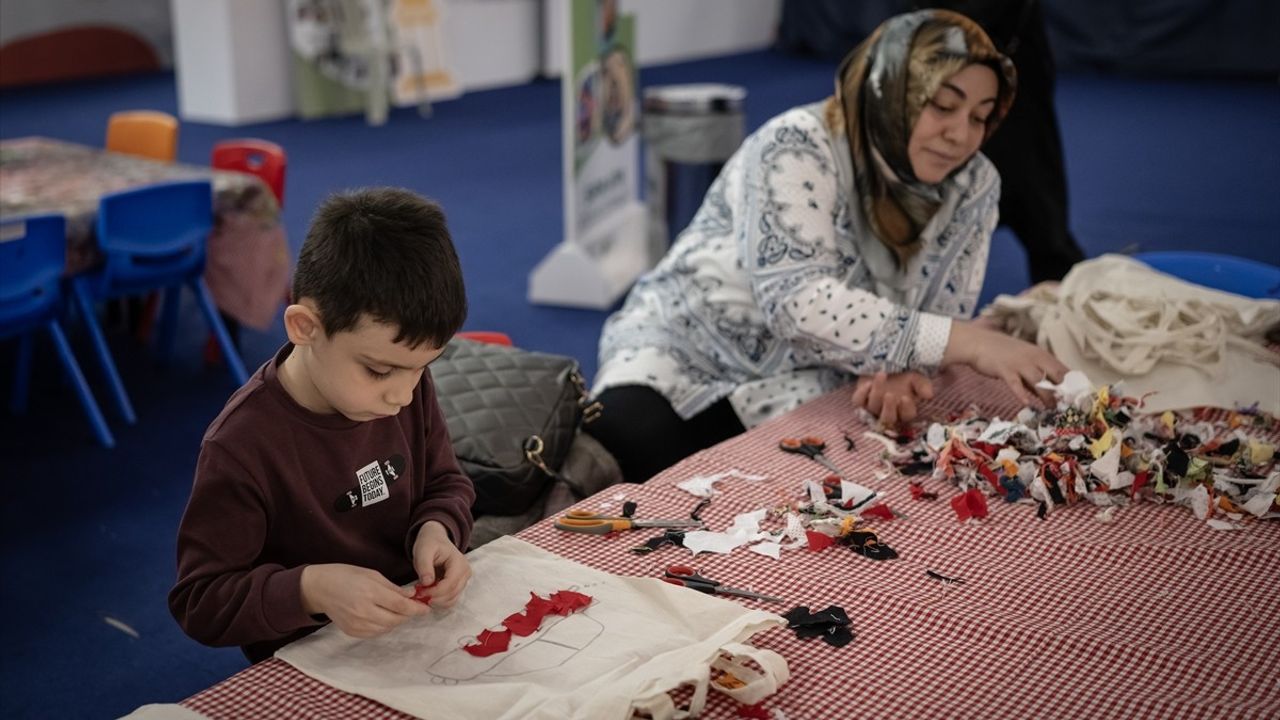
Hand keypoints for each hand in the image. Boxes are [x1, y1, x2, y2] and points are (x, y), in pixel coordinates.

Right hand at [299, 563, 427, 637]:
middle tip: (413, 608)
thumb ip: (393, 588)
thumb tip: (413, 595)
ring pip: (387, 628)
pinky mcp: (352, 632)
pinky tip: (382, 616)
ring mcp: (357, 624)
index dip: (416, 608)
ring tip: (396, 610)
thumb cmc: (347, 576)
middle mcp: (363, 611)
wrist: (320, 588)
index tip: (426, 608)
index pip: (400, 606)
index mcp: (370, 593)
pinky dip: (383, 626)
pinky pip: (375, 633)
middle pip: (396, 620)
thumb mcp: (372, 575)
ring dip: (396, 621)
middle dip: (408, 615)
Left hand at [411, 521, 470, 608]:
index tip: (420, 592)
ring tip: (422, 594)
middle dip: (435, 598)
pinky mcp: (458, 586)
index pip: (450, 584)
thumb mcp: (423, 550)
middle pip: (452, 593)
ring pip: (452, 599)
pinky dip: (439, 601)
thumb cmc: (429, 543)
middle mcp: (465, 572)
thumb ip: (424, 566)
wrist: (435, 539)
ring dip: (437, 601)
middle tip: (418, 595)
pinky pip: (451, 599)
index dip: (435, 592)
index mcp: (459, 562)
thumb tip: (427, 583)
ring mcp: (463, 580)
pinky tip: (428, 595)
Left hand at [851, 371, 933, 425]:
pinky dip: (862, 393)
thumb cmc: (903, 375)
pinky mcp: (860, 399)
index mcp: (904, 409)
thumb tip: (929, 395)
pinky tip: (868, 383)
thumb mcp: (916, 378)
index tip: (905, 397)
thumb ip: (923, 385)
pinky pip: (858, 402)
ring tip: (882, 375)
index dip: (906, 409)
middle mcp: (888, 412)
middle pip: (887, 419)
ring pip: (873, 408)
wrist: (886, 365)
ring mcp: (873, 407)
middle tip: (890, 395)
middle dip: (888, 408)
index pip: (906, 415)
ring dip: (877, 393)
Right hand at [942, 321, 1068, 404]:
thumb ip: (1036, 376)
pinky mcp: (1005, 370)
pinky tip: (1025, 403)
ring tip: (1052, 410)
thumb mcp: (1023, 361)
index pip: (1063, 370)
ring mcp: (1019, 363)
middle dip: (1064, 391)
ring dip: (1047, 396)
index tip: (1079, 398)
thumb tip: (1049, 394)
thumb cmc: (1001, 352)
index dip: (1072, 384)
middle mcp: (1034, 357)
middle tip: (1070, 406)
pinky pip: (1015, 383)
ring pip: (1039, 380)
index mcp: (1040, 354)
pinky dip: (1021, 393)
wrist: (978, 343)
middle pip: (1055, 375)